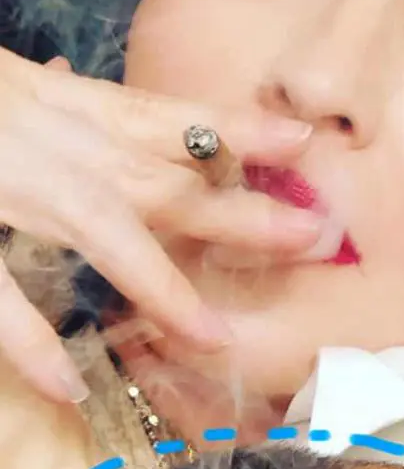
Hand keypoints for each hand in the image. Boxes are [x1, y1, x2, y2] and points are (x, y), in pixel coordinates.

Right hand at [0, 48, 320, 403]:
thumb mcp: (27, 85)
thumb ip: (71, 103)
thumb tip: (103, 93)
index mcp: (73, 106)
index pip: (172, 117)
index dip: (240, 129)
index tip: (304, 140)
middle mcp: (58, 142)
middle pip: (164, 179)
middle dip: (237, 211)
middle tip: (308, 236)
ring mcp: (12, 185)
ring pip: (102, 233)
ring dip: (160, 284)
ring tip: (213, 336)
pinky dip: (27, 338)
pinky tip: (68, 382)